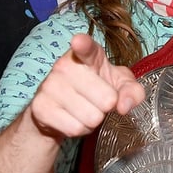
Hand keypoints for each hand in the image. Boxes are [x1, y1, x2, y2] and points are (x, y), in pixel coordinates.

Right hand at [28, 34, 145, 139]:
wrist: (60, 110)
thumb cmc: (96, 90)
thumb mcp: (120, 85)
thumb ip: (132, 90)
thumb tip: (124, 106)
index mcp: (87, 54)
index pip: (86, 48)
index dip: (83, 45)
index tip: (79, 42)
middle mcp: (65, 65)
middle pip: (107, 99)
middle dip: (107, 108)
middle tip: (96, 102)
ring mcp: (50, 86)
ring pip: (91, 118)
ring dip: (93, 121)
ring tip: (84, 110)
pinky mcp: (40, 107)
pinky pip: (75, 128)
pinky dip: (80, 130)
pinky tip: (72, 119)